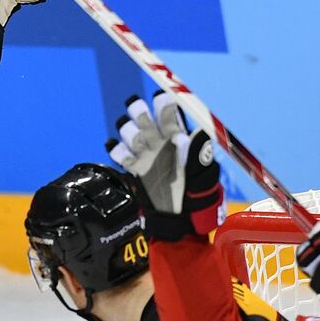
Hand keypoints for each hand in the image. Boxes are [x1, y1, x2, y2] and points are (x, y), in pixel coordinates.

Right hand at [107, 92, 222, 240]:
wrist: (179, 219)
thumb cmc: (197, 196)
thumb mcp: (203, 175)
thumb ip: (199, 153)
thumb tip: (199, 132)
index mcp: (178, 137)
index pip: (168, 111)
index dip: (162, 104)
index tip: (160, 101)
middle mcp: (160, 141)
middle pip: (142, 114)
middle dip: (139, 113)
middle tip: (144, 123)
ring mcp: (145, 153)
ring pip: (128, 130)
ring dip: (129, 132)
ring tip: (138, 146)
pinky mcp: (134, 167)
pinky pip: (118, 151)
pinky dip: (116, 149)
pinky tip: (121, 152)